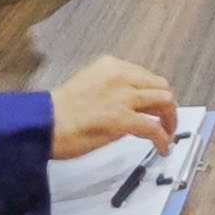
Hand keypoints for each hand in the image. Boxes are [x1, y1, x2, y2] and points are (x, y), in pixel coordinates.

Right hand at [50, 54, 177, 160]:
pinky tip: (162, 147)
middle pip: (160, 86)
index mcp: (111, 67)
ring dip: (170, 119)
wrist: (44, 124)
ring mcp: (124, 98)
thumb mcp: (89, 87)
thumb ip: (111, 91)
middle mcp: (121, 77)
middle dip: (167, 105)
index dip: (154, 93)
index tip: (155, 105)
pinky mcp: (124, 120)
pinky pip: (155, 129)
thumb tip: (126, 107)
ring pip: (165, 102)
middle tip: (166, 119)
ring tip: (168, 133)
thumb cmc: (58, 111)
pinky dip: (163, 139)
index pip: (145, 76)